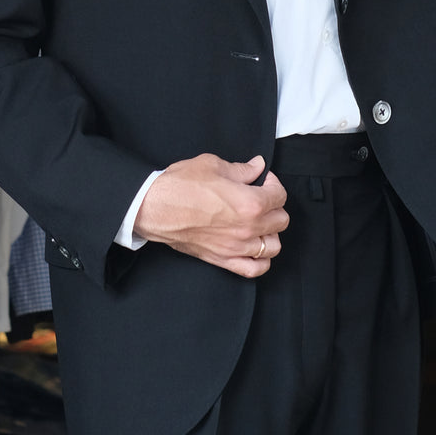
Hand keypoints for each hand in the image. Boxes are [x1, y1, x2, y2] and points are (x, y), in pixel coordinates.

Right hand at [134, 153, 288, 277]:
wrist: (154, 207)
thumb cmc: (181, 185)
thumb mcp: (213, 165)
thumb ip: (242, 169)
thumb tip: (257, 166)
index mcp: (250, 203)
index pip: (279, 196)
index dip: (272, 184)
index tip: (262, 180)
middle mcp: (248, 229)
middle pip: (281, 221)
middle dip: (274, 206)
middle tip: (260, 197)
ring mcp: (236, 247)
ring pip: (273, 246)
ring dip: (270, 233)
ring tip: (259, 222)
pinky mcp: (222, 260)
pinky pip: (254, 269)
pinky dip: (260, 261)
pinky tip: (254, 248)